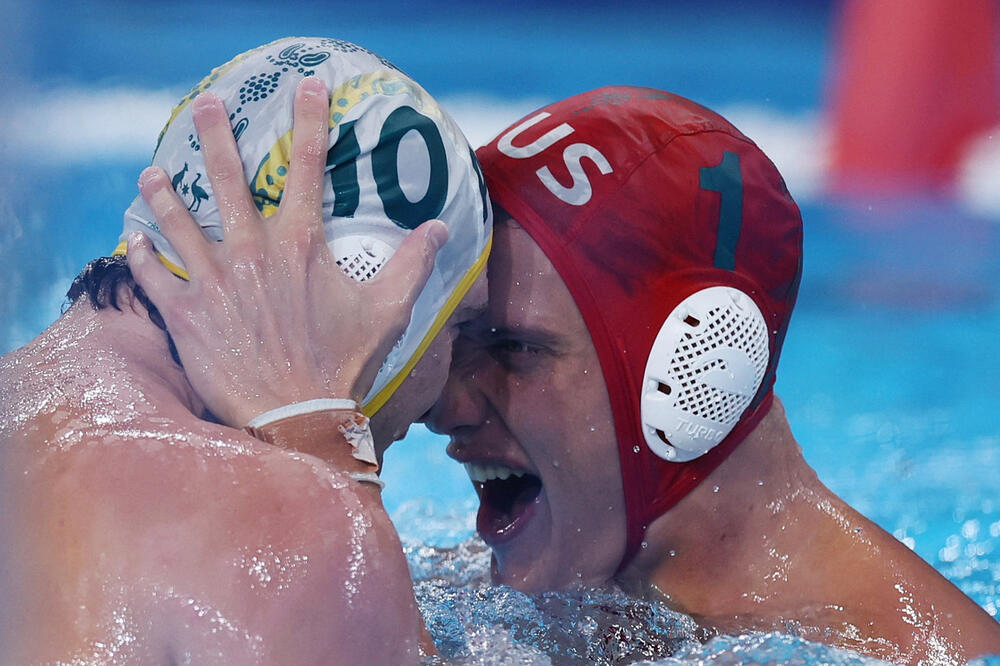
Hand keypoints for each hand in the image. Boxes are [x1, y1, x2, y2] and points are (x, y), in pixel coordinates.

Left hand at [128, 77, 447, 427]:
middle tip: (205, 103)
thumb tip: (440, 228)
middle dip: (216, 135)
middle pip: (227, 179)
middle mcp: (251, 252)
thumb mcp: (388, 311)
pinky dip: (141, 256)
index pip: (308, 167)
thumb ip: (413, 264)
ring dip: (163, 193)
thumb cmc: (344, 363)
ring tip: (152, 172)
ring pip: (177, 222)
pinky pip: (153, 276)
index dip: (311, 120)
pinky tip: (133, 239)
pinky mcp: (184, 315)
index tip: (308, 86)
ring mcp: (211, 282)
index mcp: (300, 245)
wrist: (298, 416)